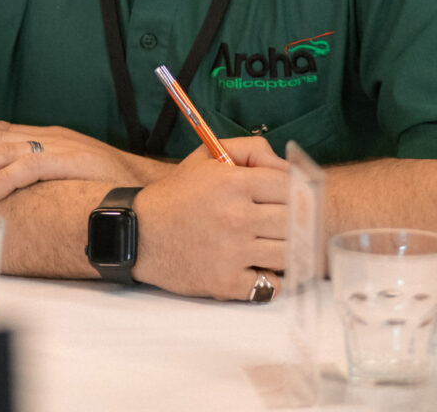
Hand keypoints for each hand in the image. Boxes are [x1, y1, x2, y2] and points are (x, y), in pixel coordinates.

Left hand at [0, 120, 168, 199]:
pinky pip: (34, 166)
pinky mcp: (73, 162)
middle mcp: (47, 136)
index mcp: (43, 136)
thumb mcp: (63, 168)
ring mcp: (60, 147)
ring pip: (5, 151)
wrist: (147, 186)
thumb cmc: (103, 182)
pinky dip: (8, 177)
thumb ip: (34, 167)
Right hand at [133, 135, 288, 300]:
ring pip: (289, 253)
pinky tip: (259, 267)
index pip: (291, 187)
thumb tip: (288, 168)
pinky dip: (271, 279)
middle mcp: (237, 217)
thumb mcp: (208, 157)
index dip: (297, 191)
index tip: (291, 197)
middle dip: (296, 220)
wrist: (140, 233)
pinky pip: (272, 286)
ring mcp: (233, 253)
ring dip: (288, 249)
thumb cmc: (178, 193)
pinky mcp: (227, 283)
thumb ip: (252, 150)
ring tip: (274, 243)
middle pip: (295, 221)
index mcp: (235, 183)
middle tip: (286, 221)